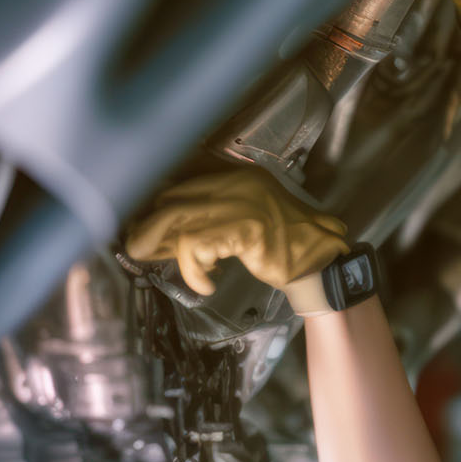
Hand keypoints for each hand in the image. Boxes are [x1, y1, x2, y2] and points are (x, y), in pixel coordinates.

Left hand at [123, 168, 348, 296]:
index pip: (183, 183)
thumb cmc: (288, 248)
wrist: (324, 262)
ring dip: (156, 242)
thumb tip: (168, 234)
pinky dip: (193, 270)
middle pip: (173, 197)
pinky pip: (198, 245)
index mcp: (238, 177)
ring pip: (176, 217)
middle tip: (136, 246)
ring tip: (149, 259)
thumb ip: (214, 222)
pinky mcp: (244, 227)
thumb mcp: (248, 224)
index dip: (156, 206)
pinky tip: (204, 284)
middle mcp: (237, 183)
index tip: (142, 226)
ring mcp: (241, 203)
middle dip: (148, 224)